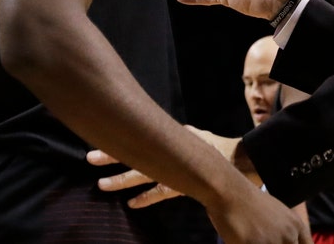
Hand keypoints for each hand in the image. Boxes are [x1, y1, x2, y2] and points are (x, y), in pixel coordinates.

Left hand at [89, 125, 253, 207]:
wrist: (243, 160)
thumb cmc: (216, 148)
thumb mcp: (191, 135)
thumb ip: (173, 136)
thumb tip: (150, 128)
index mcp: (173, 134)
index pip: (141, 132)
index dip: (120, 133)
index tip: (97, 133)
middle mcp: (174, 147)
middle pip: (139, 149)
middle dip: (113, 154)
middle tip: (90, 157)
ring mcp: (180, 166)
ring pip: (146, 172)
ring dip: (123, 179)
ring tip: (102, 185)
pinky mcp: (187, 184)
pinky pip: (164, 191)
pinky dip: (148, 198)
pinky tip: (133, 204)